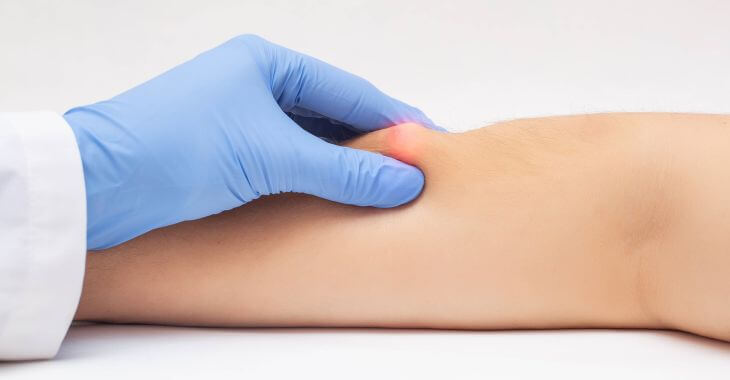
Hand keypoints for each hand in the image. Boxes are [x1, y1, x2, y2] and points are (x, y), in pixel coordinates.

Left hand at [64, 34, 441, 249]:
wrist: (100, 183)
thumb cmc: (178, 148)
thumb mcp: (273, 156)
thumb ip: (344, 172)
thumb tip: (404, 182)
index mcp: (268, 62)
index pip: (349, 91)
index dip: (395, 120)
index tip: (432, 143)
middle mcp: (256, 83)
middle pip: (333, 112)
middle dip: (375, 142)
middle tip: (416, 168)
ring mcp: (241, 116)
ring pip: (312, 138)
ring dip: (346, 162)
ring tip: (386, 185)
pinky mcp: (228, 150)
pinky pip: (289, 158)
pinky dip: (317, 175)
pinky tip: (339, 193)